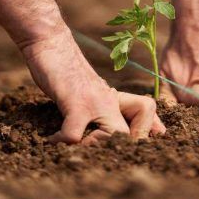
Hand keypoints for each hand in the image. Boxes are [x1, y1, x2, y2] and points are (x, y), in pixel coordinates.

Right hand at [20, 28, 165, 143]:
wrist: (51, 43)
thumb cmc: (66, 70)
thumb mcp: (90, 91)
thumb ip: (101, 108)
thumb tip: (103, 132)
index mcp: (115, 100)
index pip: (146, 115)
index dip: (143, 133)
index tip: (126, 147)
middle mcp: (110, 101)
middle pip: (133, 135)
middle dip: (118, 151)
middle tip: (95, 156)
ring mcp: (96, 102)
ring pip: (114, 136)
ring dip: (92, 149)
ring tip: (75, 149)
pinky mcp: (76, 101)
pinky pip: (75, 134)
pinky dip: (62, 142)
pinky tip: (51, 140)